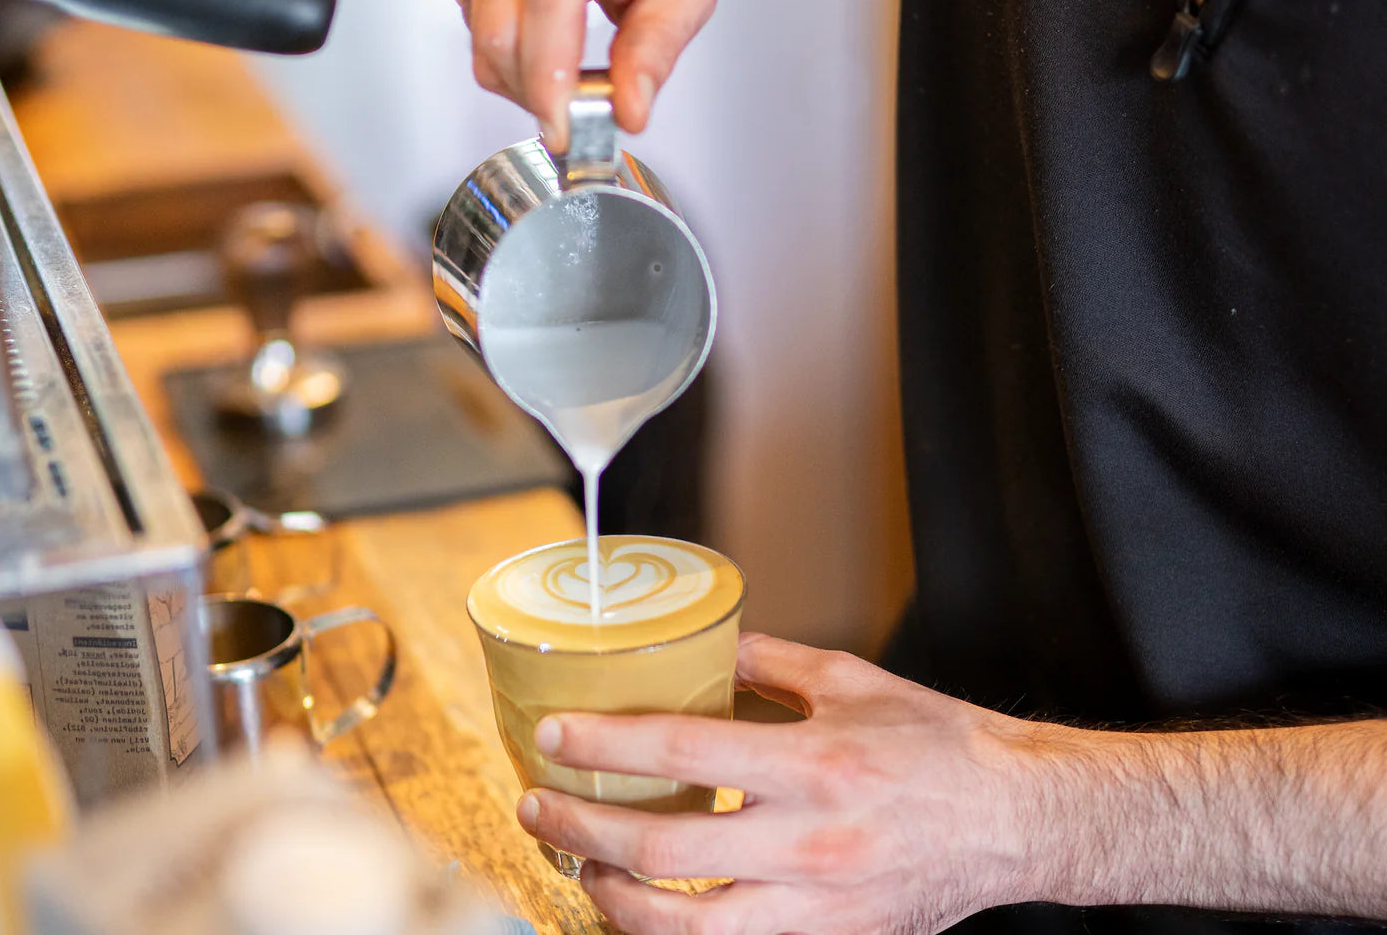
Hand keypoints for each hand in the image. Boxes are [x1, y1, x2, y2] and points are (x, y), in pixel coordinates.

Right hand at [445, 0, 716, 149]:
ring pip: (483, 33)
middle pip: (506, 22)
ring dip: (519, 79)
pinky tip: (540, 44)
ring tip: (564, 74)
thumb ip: (658, 50)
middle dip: (534, 91)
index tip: (562, 123)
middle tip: (572, 116)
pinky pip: (471, 27)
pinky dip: (503, 56)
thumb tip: (628, 109)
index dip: (548, 70)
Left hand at [514, 633, 1052, 933]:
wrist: (1014, 821)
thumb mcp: (853, 680)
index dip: (605, 745)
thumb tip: (705, 646)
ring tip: (576, 863)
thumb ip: (770, 661)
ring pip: (684, 928)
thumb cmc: (939, 747)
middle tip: (539, 804)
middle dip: (582, 829)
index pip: (682, 752)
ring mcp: (815, 905)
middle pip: (664, 851)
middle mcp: (808, 842)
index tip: (555, 734)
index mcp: (813, 762)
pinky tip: (641, 908)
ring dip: (611, 896)